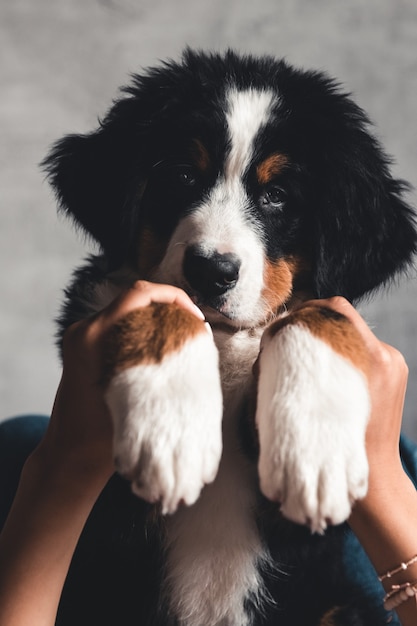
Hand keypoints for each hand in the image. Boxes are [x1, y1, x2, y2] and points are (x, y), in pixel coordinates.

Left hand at [35, 280, 205, 486]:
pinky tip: (159, 350)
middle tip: (192, 328)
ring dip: (155, 319)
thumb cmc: (100, 437)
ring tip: (180, 339)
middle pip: (134, 299)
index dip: (173, 297)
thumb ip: (165, 361)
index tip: (194, 316)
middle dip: (168, 307)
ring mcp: (81, 338)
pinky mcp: (83, 349)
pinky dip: (141, 330)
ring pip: (127, 312)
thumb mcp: (139, 396)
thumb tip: (199, 334)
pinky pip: (117, 326)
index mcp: (94, 337)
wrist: (68, 458)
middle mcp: (84, 330)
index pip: (139, 294)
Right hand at [295, 297, 406, 491]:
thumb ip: (289, 369)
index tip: (291, 321)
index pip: (337, 310)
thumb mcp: (305, 406)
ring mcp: (394, 365)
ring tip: (312, 353)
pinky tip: (331, 370)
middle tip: (296, 334)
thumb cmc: (335, 450)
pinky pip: (365, 349)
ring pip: (354, 332)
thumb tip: (271, 341)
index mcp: (370, 360)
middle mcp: (386, 357)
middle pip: (346, 317)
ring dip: (332, 336)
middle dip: (318, 321)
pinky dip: (346, 351)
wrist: (375, 480)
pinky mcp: (395, 373)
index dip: (310, 309)